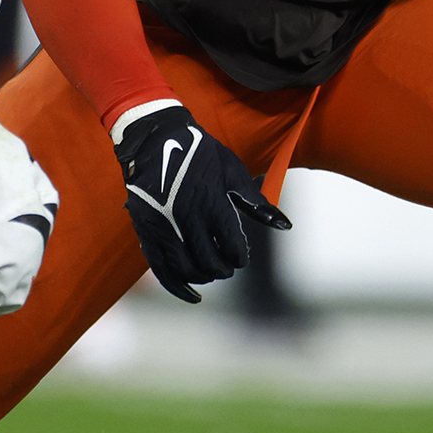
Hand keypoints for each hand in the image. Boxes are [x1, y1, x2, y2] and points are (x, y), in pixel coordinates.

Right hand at [114, 104, 289, 303]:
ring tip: (212, 271)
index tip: (241, 255)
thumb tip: (286, 226)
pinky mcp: (146, 231)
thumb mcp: (233, 171)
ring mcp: (164, 226)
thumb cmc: (200, 152)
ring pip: (188, 269)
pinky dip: (177, 287)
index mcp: (212, 202)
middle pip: (210, 262)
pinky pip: (162, 269)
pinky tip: (192, 294)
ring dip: (204, 276)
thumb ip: (257, 202)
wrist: (154, 138)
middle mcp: (187, 218)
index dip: (240, 256)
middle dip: (224, 268)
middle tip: (228, 265)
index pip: (232, 246)